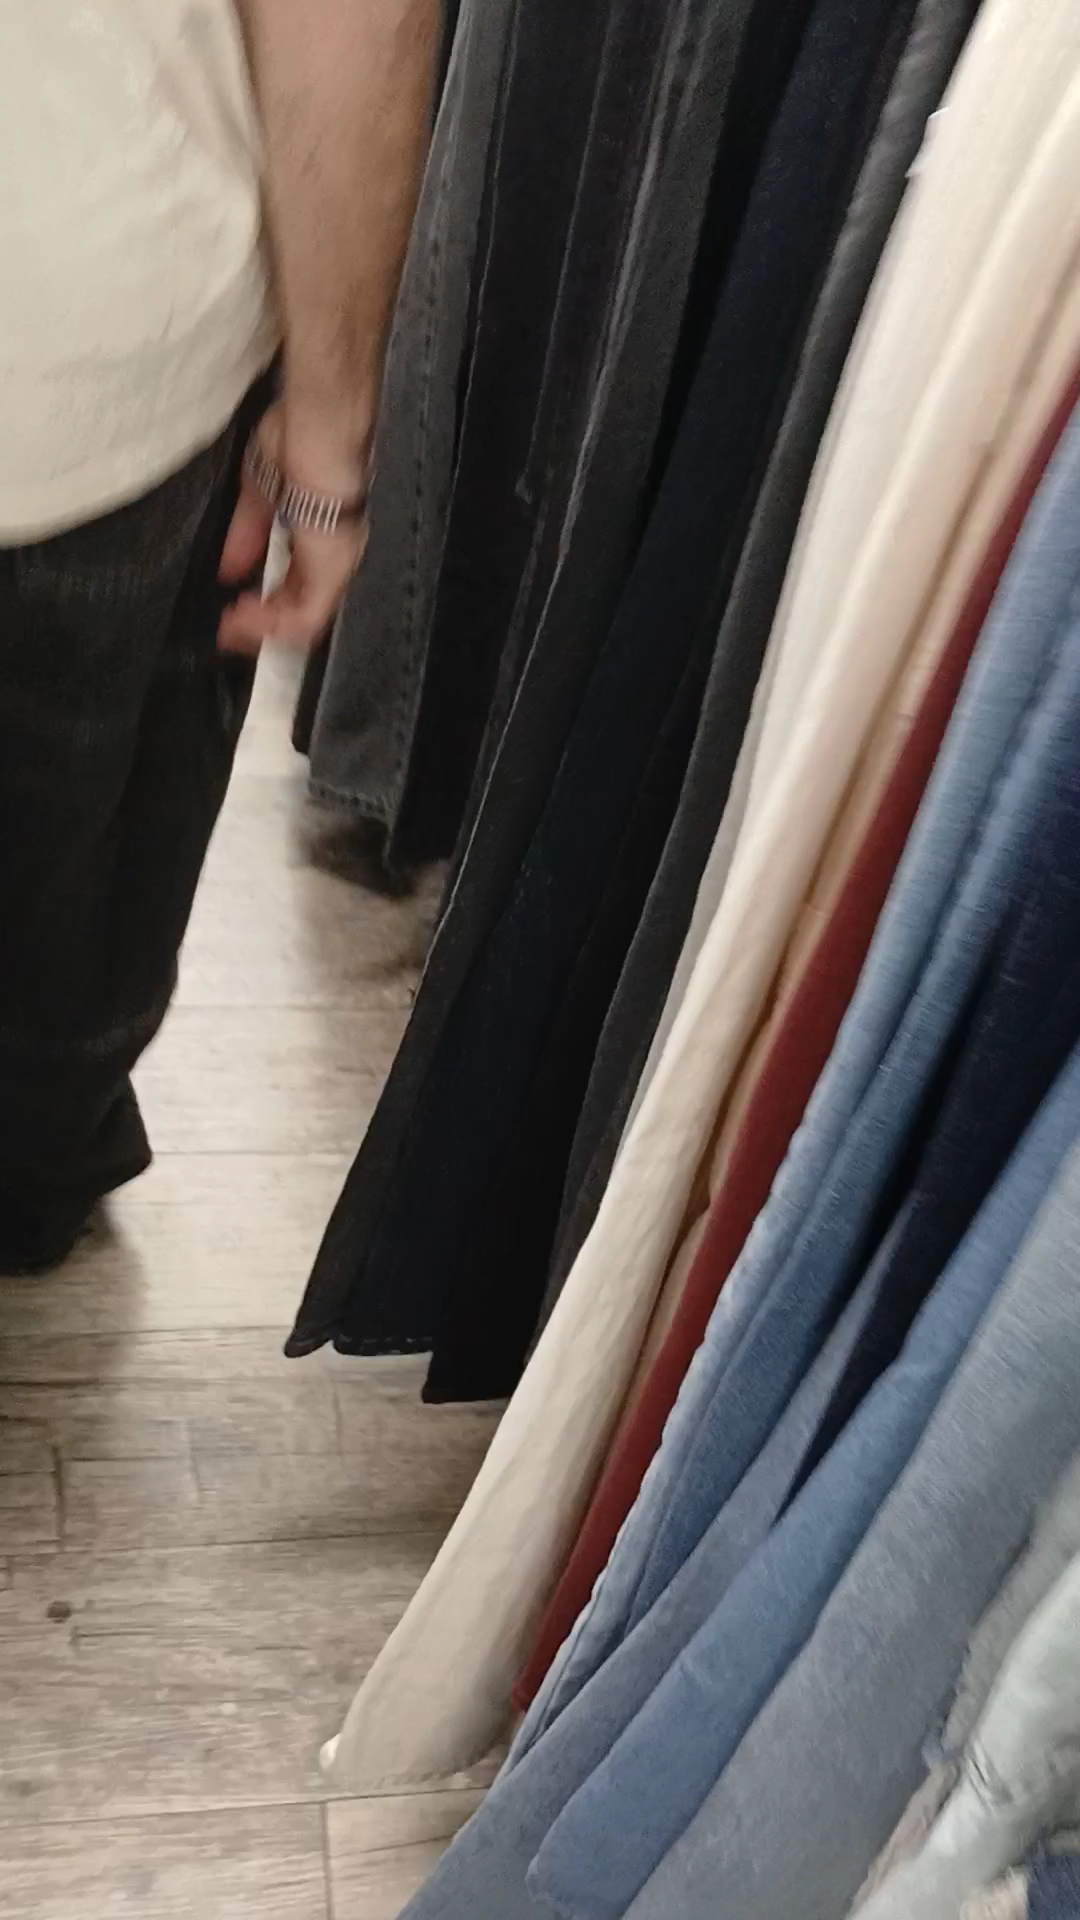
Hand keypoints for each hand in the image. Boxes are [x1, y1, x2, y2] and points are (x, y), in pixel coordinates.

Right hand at [217, 402, 369, 653]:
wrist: (318, 431)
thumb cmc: (296, 442)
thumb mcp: (259, 493)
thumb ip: (246, 536)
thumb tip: (228, 569)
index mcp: (319, 539)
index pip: (295, 585)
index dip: (265, 604)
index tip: (234, 610)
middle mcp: (331, 558)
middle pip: (299, 609)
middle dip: (261, 624)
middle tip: (228, 629)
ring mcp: (334, 567)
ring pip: (302, 622)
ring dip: (262, 629)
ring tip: (232, 626)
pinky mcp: (331, 574)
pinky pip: (303, 620)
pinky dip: (270, 626)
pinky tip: (243, 619)